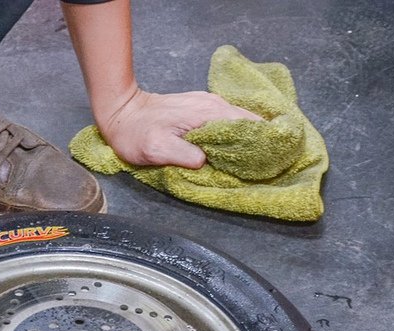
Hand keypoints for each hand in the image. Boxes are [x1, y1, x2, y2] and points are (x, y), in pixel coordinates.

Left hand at [97, 88, 260, 167]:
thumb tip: (206, 161)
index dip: (262, 143)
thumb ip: (184, 155)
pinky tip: (238, 148)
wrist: (120, 111)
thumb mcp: (156, 149)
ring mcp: (209, 104)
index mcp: (209, 114)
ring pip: (241, 121)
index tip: (272, 159)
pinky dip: (238, 134)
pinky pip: (229, 121)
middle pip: (250, 122)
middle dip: (262, 141)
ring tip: (258, 158)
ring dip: (250, 138)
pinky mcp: (203, 108)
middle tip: (269, 163)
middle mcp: (214, 105)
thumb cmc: (135, 133)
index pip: (249, 126)